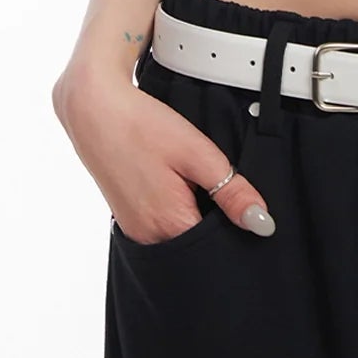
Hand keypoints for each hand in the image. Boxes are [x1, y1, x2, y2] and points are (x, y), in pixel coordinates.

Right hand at [52, 66, 275, 241]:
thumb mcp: (198, 153)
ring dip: (194, 214)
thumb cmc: (142, 126)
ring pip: (180, 235)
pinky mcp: (127, 220)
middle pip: (198, 245)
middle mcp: (148, 237)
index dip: (235, 227)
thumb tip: (262, 224)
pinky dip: (175, 210)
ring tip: (189, 180)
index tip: (235, 200)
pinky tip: (173, 183)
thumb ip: (232, 191)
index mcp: (170, 224)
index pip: (218, 248)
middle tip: (212, 184)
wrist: (94, 109)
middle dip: (215, 222)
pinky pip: (161, 226)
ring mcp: (134, 231)